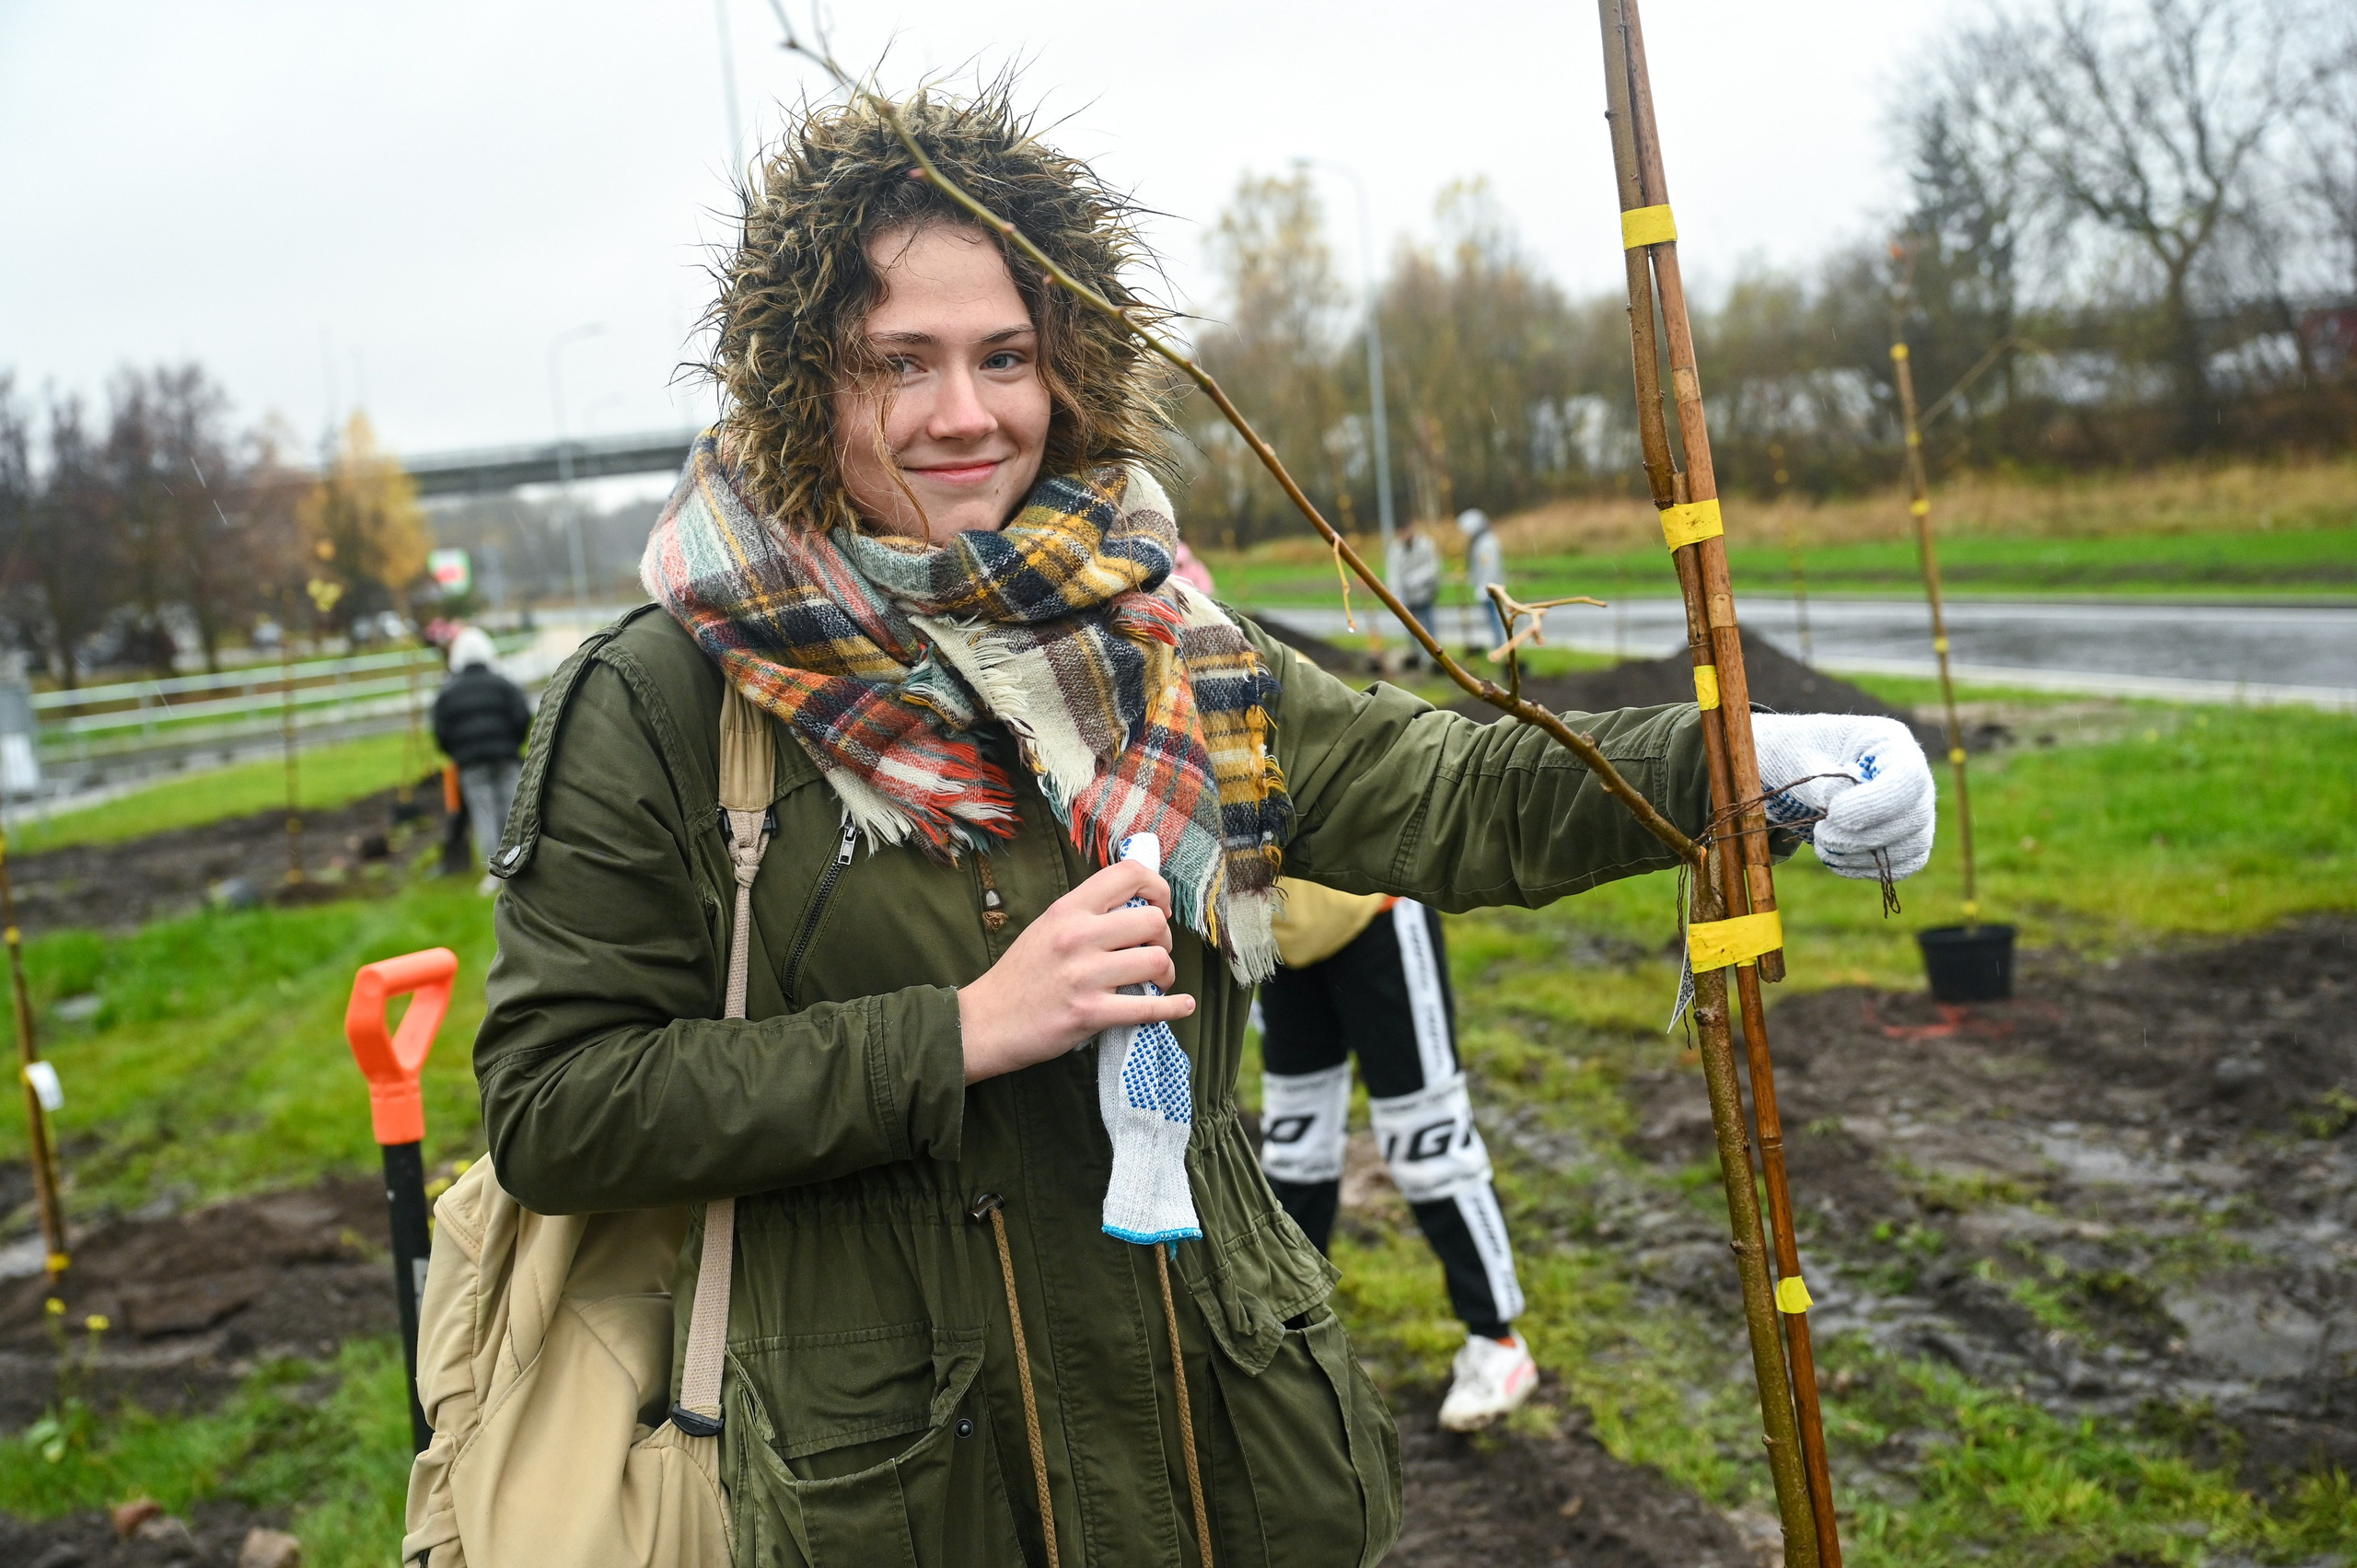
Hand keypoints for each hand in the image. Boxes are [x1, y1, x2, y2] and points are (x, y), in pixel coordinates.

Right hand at [959, 859, 1194, 1083]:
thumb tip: (1138, 905)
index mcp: (1068, 909)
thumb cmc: (1020, 975)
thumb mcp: (1047, 927)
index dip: (1158, 887)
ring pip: (1156, 962)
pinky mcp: (1089, 1013)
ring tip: (1155, 981)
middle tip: (1153, 952)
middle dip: (1164, 939)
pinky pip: (1148, 1007)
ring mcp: (1083, 976)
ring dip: (1166, 973)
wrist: (985, 1022)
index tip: (1160, 907)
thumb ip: (1087, 914)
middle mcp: (1077, 936)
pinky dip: (1173, 1007)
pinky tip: (1181, 1005)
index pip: (1129, 875)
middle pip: (1152, 922)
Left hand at [1749, 713, 1936, 879]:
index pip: (1906, 778)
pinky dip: (1866, 868)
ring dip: (1862, 855)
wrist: (1800, 769)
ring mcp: (1917, 808)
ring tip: (1823, 844)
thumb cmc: (1799, 755)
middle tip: (1821, 833)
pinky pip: (1903, 865)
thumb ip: (1822, 782)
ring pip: (1912, 846)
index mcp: (1890, 741)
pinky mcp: (1909, 837)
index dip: (1874, 805)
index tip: (1833, 814)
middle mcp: (1916, 774)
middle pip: (1914, 817)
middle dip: (1861, 836)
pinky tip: (1835, 858)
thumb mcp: (1800, 758)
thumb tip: (1841, 808)